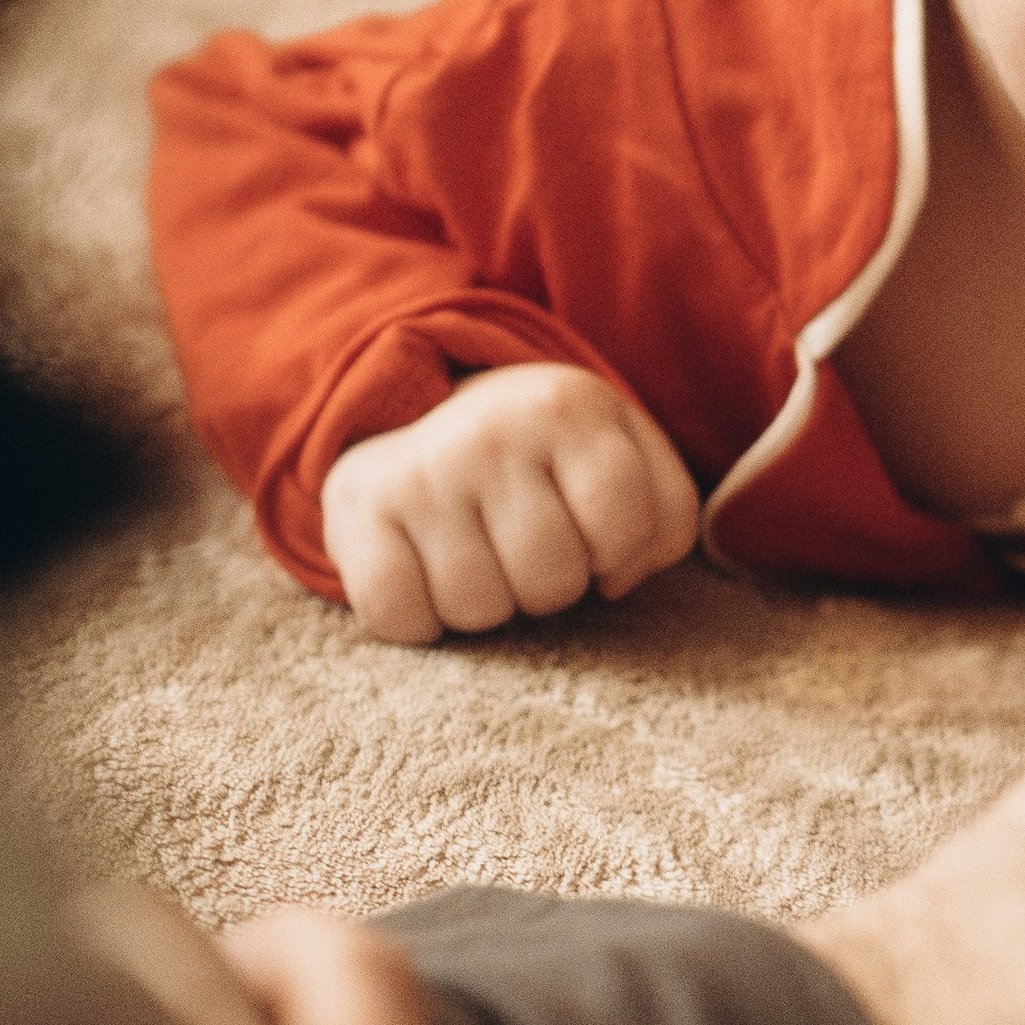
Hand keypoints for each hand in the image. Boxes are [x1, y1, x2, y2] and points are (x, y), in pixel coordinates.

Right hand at [320, 362, 700, 639]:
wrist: (422, 415)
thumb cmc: (545, 459)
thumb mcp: (624, 455)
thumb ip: (665, 513)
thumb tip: (618, 579)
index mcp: (570, 406)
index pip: (624, 527)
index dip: (615, 552)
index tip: (588, 527)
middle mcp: (491, 430)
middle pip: (553, 580)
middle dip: (549, 583)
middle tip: (521, 540)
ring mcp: (422, 470)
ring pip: (480, 610)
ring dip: (486, 602)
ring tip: (475, 548)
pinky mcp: (359, 509)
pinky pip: (403, 618)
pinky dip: (417, 617)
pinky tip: (422, 568)